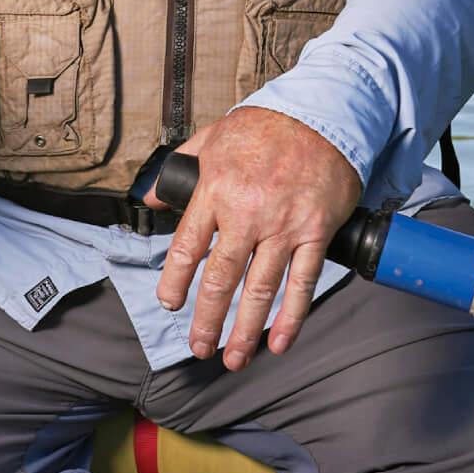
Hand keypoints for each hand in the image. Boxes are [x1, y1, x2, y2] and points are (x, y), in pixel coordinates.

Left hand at [151, 106, 361, 368]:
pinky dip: (291, 318)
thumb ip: (179, 167)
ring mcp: (284, 226)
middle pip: (221, 278)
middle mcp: (247, 213)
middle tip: (199, 347)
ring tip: (234, 358)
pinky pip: (302, 283)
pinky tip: (279, 342)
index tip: (171, 304)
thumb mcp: (212, 137)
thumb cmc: (265, 126)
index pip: (188, 247)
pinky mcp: (316, 233)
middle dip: (207, 320)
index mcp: (216, 190)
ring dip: (245, 330)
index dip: (176, 282)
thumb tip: (149, 195)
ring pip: (260, 289)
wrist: (323, 114)